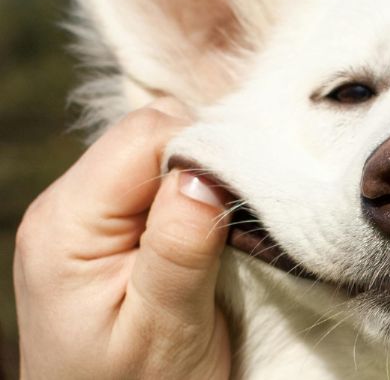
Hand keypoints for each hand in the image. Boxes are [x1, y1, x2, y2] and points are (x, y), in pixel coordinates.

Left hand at [14, 100, 230, 378]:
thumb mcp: (164, 329)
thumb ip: (179, 246)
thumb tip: (206, 171)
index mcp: (66, 225)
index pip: (144, 137)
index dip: (205, 150)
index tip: (248, 196)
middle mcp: (65, 207)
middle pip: (149, 135)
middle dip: (206, 160)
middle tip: (245, 213)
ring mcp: (83, 215)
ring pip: (157, 152)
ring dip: (202, 177)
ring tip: (230, 225)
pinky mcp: (106, 226)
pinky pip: (155, 180)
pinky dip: (193, 193)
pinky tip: (210, 226)